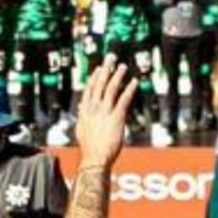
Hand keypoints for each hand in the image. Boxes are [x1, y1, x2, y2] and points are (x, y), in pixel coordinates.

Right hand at [74, 56, 136, 170]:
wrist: (95, 159)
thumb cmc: (90, 149)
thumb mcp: (82, 129)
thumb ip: (83, 115)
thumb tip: (82, 106)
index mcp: (85, 111)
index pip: (89, 90)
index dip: (95, 77)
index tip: (99, 68)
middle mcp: (94, 109)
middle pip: (100, 84)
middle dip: (106, 69)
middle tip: (111, 57)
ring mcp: (105, 112)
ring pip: (111, 88)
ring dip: (118, 75)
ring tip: (123, 66)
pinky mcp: (116, 117)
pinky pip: (124, 99)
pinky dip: (129, 89)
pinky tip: (134, 82)